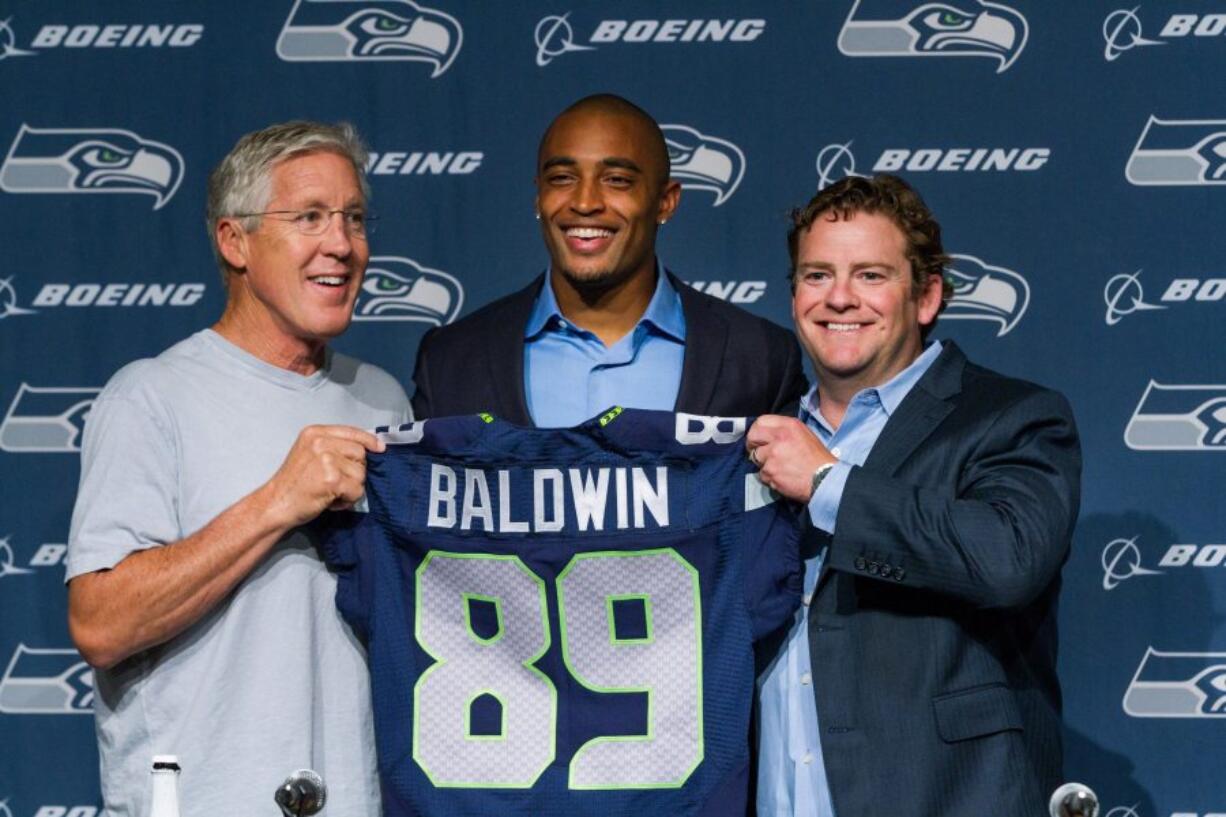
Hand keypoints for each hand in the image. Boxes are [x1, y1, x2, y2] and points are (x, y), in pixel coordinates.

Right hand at [263, 425, 384, 527]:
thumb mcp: (309, 454)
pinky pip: (356, 490)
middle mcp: (320, 442)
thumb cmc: (293, 484)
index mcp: (315, 433)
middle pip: (360, 453)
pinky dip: (348, 500)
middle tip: (336, 483)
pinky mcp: (332, 479)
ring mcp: (326, 460)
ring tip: (330, 493)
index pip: (352, 431)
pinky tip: (331, 501)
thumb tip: (366, 449)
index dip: (369, 440)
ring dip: (351, 488)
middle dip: (354, 471)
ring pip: (361, 474)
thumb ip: (333, 447)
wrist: (275, 504)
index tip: (380, 447)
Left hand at [746, 415, 836, 502]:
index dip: (756, 430)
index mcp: (789, 425)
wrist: (824, 479)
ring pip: (756, 457)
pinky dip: (769, 477)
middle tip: (759, 452)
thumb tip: (766, 434)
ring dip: (764, 464)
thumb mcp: (803, 434)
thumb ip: (784, 430)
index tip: (758, 438)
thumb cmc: (817, 458)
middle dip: (753, 445)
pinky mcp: (771, 471)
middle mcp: (779, 437)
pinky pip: (762, 474)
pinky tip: (782, 477)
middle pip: (752, 436)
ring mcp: (773, 455)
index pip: (760, 421)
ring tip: (779, 467)